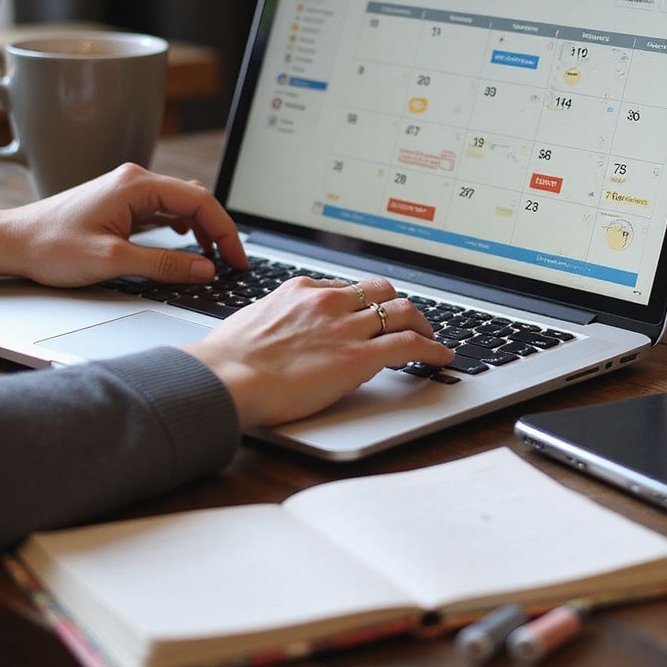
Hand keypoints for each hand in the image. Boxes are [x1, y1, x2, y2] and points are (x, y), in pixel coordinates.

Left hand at [0, 163, 246, 289]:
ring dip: (201, 229)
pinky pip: (165, 210)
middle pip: (195, 199)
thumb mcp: (111, 261)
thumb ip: (163, 264)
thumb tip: (205, 268)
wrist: (10, 242)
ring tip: (213, 258)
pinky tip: (185, 245)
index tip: (237, 259)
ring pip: (181, 205)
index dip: (225, 231)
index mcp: (136, 185)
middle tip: (232, 263)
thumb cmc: (50, 247)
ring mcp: (128, 191)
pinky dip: (182, 228)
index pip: (200, 200)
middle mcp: (135, 181)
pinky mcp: (121, 204)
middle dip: (218, 231)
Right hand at [182, 277, 454, 428]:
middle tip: (408, 320)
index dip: (365, 302)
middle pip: (382, 290)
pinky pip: (409, 344)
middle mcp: (328, 302)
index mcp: (301, 290)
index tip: (372, 313)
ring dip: (423, 324)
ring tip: (431, 338)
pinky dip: (432, 349)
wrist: (227, 377)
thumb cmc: (227, 359)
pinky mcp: (359, 357)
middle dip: (399, 304)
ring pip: (403, 311)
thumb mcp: (253, 322)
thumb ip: (277, 319)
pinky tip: (440, 357)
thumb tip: (281, 330)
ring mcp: (346, 328)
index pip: (347, 288)